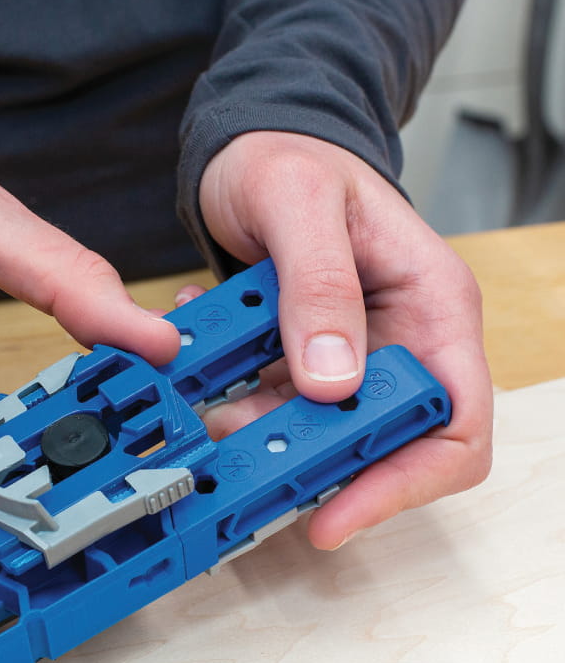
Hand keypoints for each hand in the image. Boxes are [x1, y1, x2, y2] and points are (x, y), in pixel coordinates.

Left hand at [194, 131, 492, 548]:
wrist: (253, 148)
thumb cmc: (290, 156)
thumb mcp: (300, 202)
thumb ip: (320, 286)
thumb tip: (334, 382)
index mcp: (431, 305)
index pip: (455, 422)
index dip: (404, 483)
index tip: (335, 514)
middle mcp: (402, 340)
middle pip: (388, 446)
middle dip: (316, 466)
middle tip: (247, 466)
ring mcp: (353, 355)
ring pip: (322, 437)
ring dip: (262, 437)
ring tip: (214, 407)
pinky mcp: (306, 361)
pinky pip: (278, 409)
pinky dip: (239, 404)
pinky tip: (207, 369)